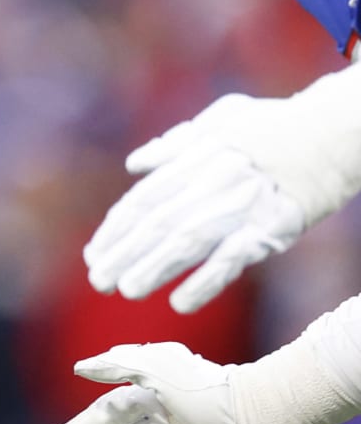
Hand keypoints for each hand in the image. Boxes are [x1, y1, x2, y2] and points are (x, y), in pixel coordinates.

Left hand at [84, 99, 308, 313]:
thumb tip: (134, 164)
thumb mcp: (217, 120)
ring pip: (188, 241)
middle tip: (98, 281)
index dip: (116, 230)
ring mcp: (241, 205)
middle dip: (124, 253)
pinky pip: (233, 258)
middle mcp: (210, 181)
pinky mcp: (273, 226)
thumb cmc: (272, 125)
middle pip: (157, 223)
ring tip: (126, 291)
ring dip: (154, 268)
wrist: (330, 132)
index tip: (93, 254)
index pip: (143, 200)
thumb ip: (173, 145)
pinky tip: (181, 303)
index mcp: (193, 158)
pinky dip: (206, 281)